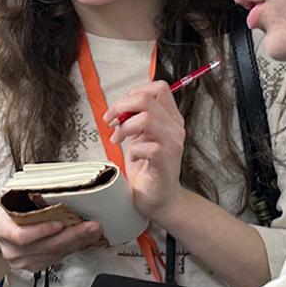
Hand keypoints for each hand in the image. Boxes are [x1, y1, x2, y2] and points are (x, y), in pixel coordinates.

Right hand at [0, 207, 103, 273]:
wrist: (0, 234)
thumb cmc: (9, 215)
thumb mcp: (12, 202)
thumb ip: (29, 200)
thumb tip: (56, 189)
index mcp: (3, 231)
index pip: (22, 236)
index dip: (42, 231)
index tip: (61, 223)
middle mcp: (13, 250)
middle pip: (46, 246)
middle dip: (73, 235)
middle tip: (92, 226)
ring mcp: (23, 262)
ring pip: (55, 254)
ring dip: (78, 242)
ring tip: (94, 232)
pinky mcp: (35, 267)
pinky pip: (58, 258)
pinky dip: (73, 248)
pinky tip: (84, 240)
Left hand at [108, 80, 185, 223]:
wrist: (158, 198)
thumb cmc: (147, 168)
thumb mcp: (139, 136)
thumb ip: (135, 119)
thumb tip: (120, 108)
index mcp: (170, 118)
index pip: (159, 88)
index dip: (135, 92)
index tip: (121, 109)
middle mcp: (175, 128)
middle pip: (146, 99)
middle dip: (121, 107)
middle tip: (110, 121)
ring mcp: (172, 144)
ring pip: (146, 119)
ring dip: (125, 128)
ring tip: (119, 140)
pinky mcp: (165, 161)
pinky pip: (145, 146)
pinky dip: (132, 150)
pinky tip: (133, 157)